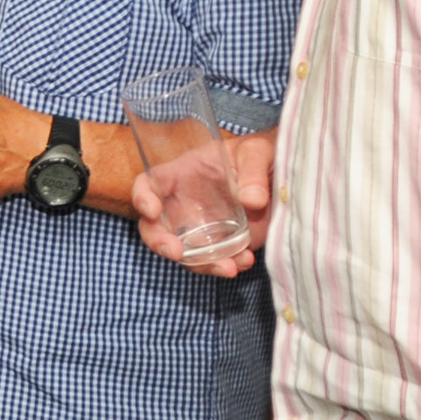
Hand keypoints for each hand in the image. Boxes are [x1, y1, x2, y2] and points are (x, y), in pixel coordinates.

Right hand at [133, 130, 272, 277]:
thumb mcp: (258, 152)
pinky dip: (226, 266)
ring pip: (185, 252)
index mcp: (183, 174)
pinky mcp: (220, 243)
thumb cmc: (259, 154)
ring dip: (201, 265)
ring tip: (229, 267)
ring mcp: (200, 227)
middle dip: (159, 242)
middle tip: (177, 253)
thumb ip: (253, 172)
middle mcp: (184, 204)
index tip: (152, 211)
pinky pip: (212, 261)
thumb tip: (252, 200)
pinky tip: (245, 261)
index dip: (142, 198)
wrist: (278, 176)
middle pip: (154, 227)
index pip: (149, 184)